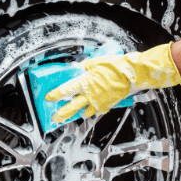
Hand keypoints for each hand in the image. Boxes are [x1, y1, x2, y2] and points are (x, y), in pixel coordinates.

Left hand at [45, 43, 180, 122]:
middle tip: (55, 117)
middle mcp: (91, 94)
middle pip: (73, 106)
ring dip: (80, 112)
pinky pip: (98, 110)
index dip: (56, 94)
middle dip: (63, 113)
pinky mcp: (108, 104)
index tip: (49, 98)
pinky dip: (94, 110)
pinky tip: (92, 109)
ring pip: (86, 111)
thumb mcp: (97, 62)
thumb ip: (86, 67)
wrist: (132, 74)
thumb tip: (80, 68)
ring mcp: (100, 101)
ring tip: (75, 113)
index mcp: (85, 82)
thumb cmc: (116, 66)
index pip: (66, 89)